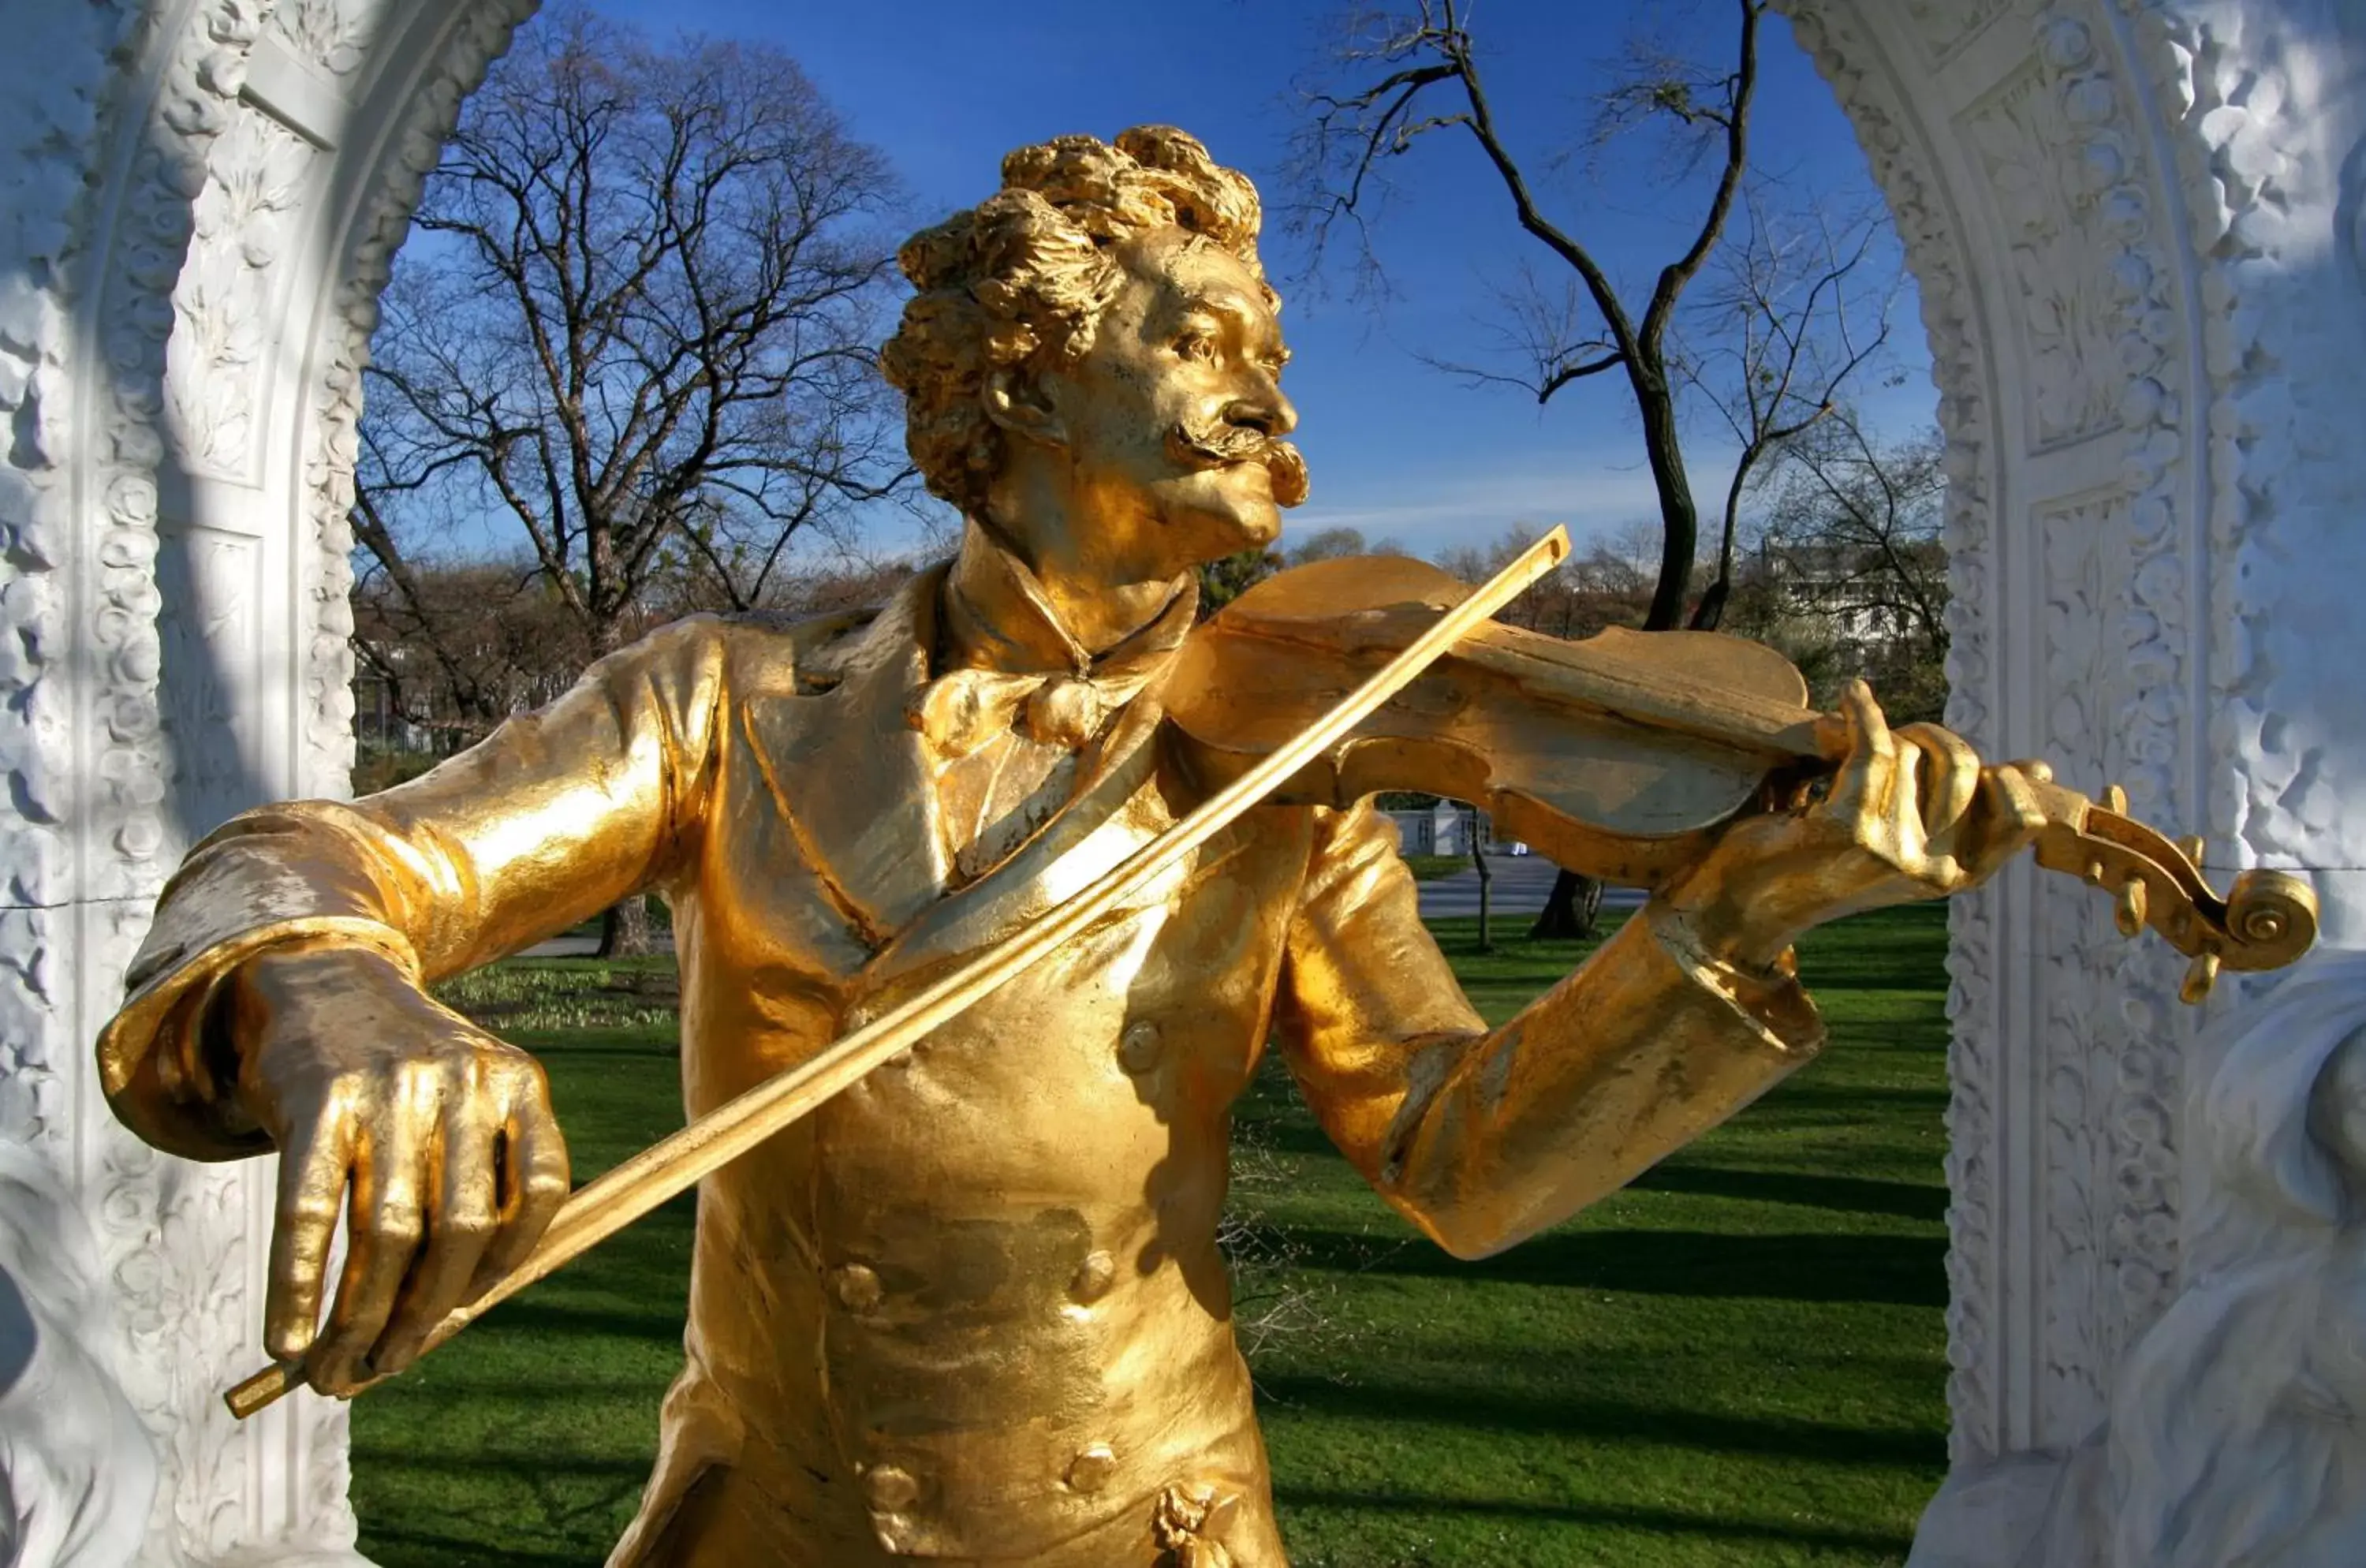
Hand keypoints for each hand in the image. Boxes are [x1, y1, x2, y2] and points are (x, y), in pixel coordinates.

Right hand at [223, 940, 568, 1395]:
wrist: (322, 983)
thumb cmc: (403, 1075)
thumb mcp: (467, 1098)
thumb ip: (477, 1186)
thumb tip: (450, 1319)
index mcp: (516, 1081)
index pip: (540, 1190)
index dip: (508, 1261)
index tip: (466, 1310)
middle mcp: (460, 1081)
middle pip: (460, 1228)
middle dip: (424, 1313)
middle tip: (387, 1364)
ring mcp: (390, 1089)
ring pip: (388, 1233)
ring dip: (361, 1317)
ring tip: (340, 1368)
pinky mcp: (318, 1101)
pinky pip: (312, 1213)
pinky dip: (298, 1286)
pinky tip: (289, 1336)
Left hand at [1662, 679, 2048, 969]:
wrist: (1744, 902)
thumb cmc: (1827, 862)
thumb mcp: (1910, 840)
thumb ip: (1966, 807)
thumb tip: (2038, 771)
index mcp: (1957, 876)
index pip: (2021, 819)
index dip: (2005, 781)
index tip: (1981, 767)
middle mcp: (1932, 871)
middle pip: (1961, 764)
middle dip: (1925, 738)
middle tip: (1886, 744)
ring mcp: (1893, 854)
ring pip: (1910, 753)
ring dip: (1877, 735)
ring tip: (1842, 753)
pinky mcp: (1849, 831)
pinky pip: (1874, 747)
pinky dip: (1862, 712)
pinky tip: (1852, 697)